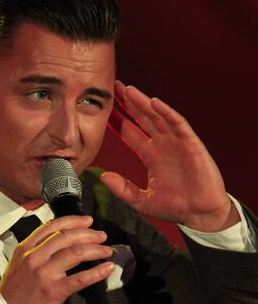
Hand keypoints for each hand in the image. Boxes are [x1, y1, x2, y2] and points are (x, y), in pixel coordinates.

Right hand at [0, 215, 113, 303]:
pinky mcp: (54, 290)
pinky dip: (97, 272)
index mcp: (26, 248)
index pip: (52, 226)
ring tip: (106, 250)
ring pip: (76, 253)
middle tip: (101, 235)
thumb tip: (60, 238)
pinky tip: (106, 269)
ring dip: (96, 249)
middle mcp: (35, 257)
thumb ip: (36, 248)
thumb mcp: (18, 262)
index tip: (86, 221)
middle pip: (67, 237)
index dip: (74, 221)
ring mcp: (45, 273)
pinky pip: (80, 278)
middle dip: (89, 234)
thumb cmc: (14, 291)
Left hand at [101, 81, 239, 231]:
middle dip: (128, 104)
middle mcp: (161, 145)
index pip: (130, 134)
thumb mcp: (142, 200)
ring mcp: (176, 143)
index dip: (118, 122)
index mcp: (150, 156)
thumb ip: (123, 189)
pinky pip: (178, 124)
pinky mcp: (191, 144)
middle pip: (142, 119)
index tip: (104, 110)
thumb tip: (104, 176)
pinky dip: (167, 113)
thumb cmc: (174, 207)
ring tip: (128, 90)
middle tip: (114, 89)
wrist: (200, 215)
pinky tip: (154, 103)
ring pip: (157, 117)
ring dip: (144, 103)